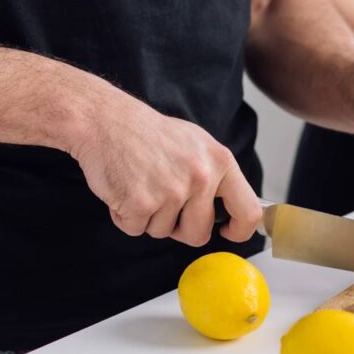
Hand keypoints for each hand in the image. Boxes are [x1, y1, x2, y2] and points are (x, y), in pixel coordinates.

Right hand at [66, 94, 260, 246]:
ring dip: (149, 218)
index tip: (227, 232)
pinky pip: (136, 229)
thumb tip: (235, 209)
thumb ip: (217, 177)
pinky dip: (125, 217)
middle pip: (199, 234)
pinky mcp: (142, 203)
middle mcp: (201, 177)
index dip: (239, 231)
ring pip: (164, 232)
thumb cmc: (149, 134)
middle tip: (164, 205)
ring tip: (141, 185)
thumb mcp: (198, 145)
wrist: (105, 120)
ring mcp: (172, 191)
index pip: (248, 211)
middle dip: (180, 229)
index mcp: (221, 162)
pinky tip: (124, 189)